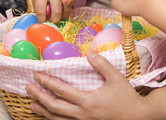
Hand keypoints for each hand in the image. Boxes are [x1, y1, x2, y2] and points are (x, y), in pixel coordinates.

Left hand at [26, 51, 146, 119]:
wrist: (138, 118)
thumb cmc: (127, 98)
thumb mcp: (116, 78)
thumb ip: (102, 64)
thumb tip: (89, 52)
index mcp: (88, 101)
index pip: (62, 91)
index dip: (47, 83)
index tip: (37, 75)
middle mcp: (82, 115)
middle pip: (54, 106)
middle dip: (39, 96)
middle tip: (28, 87)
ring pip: (57, 119)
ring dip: (42, 110)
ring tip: (31, 103)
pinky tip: (48, 115)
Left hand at [32, 0, 71, 21]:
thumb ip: (37, 1)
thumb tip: (42, 15)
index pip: (41, 11)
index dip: (41, 20)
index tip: (42, 24)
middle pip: (56, 11)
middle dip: (55, 20)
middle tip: (53, 24)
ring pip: (67, 6)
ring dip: (64, 14)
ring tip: (60, 17)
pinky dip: (69, 5)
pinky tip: (65, 7)